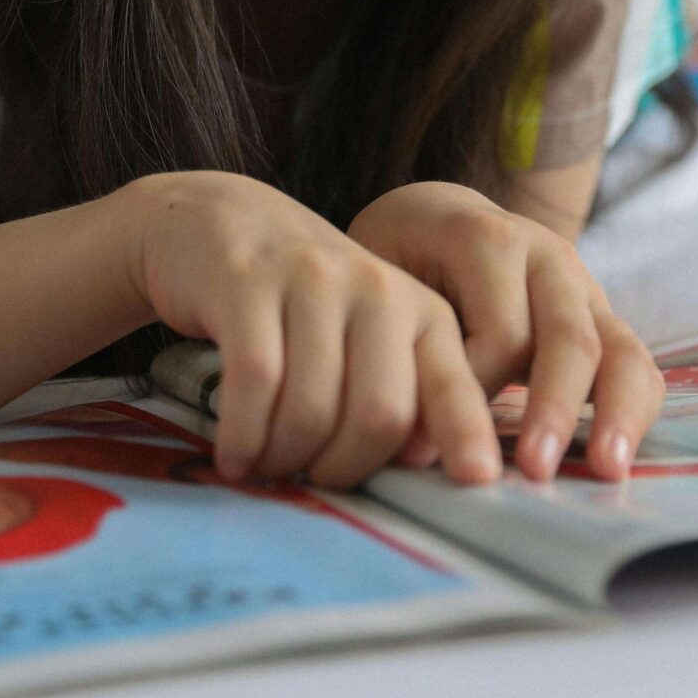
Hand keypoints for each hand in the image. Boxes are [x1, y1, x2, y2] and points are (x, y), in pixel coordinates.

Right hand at [120, 171, 499, 490]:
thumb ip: (403, 389)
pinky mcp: (247, 280)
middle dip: (343, 468)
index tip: (478, 480)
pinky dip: (244, 435)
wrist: (219, 217)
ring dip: (285, 457)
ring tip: (265, 464)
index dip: (466, 433)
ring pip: (313, 408)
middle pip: (380, 413)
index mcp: (418, 309)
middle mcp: (375, 287)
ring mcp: (311, 278)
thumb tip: (422, 461)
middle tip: (309, 476)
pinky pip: (255, 381)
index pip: (451, 385)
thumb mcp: (366, 334)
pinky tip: (234, 455)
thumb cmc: (300, 299)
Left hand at [347, 181, 663, 483]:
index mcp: (486, 238)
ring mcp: (583, 285)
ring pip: (619, 349)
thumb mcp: (389, 283)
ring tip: (605, 468)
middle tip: (535, 470)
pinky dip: (636, 411)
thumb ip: (409, 349)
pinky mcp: (602, 317)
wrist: (434, 216)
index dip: (476, 389)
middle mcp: (546, 255)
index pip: (501, 331)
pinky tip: (617, 456)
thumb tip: (424, 446)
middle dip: (555, 408)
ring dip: (615, 413)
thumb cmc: (403, 259)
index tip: (444, 436)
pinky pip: (638, 364)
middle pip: (569, 336)